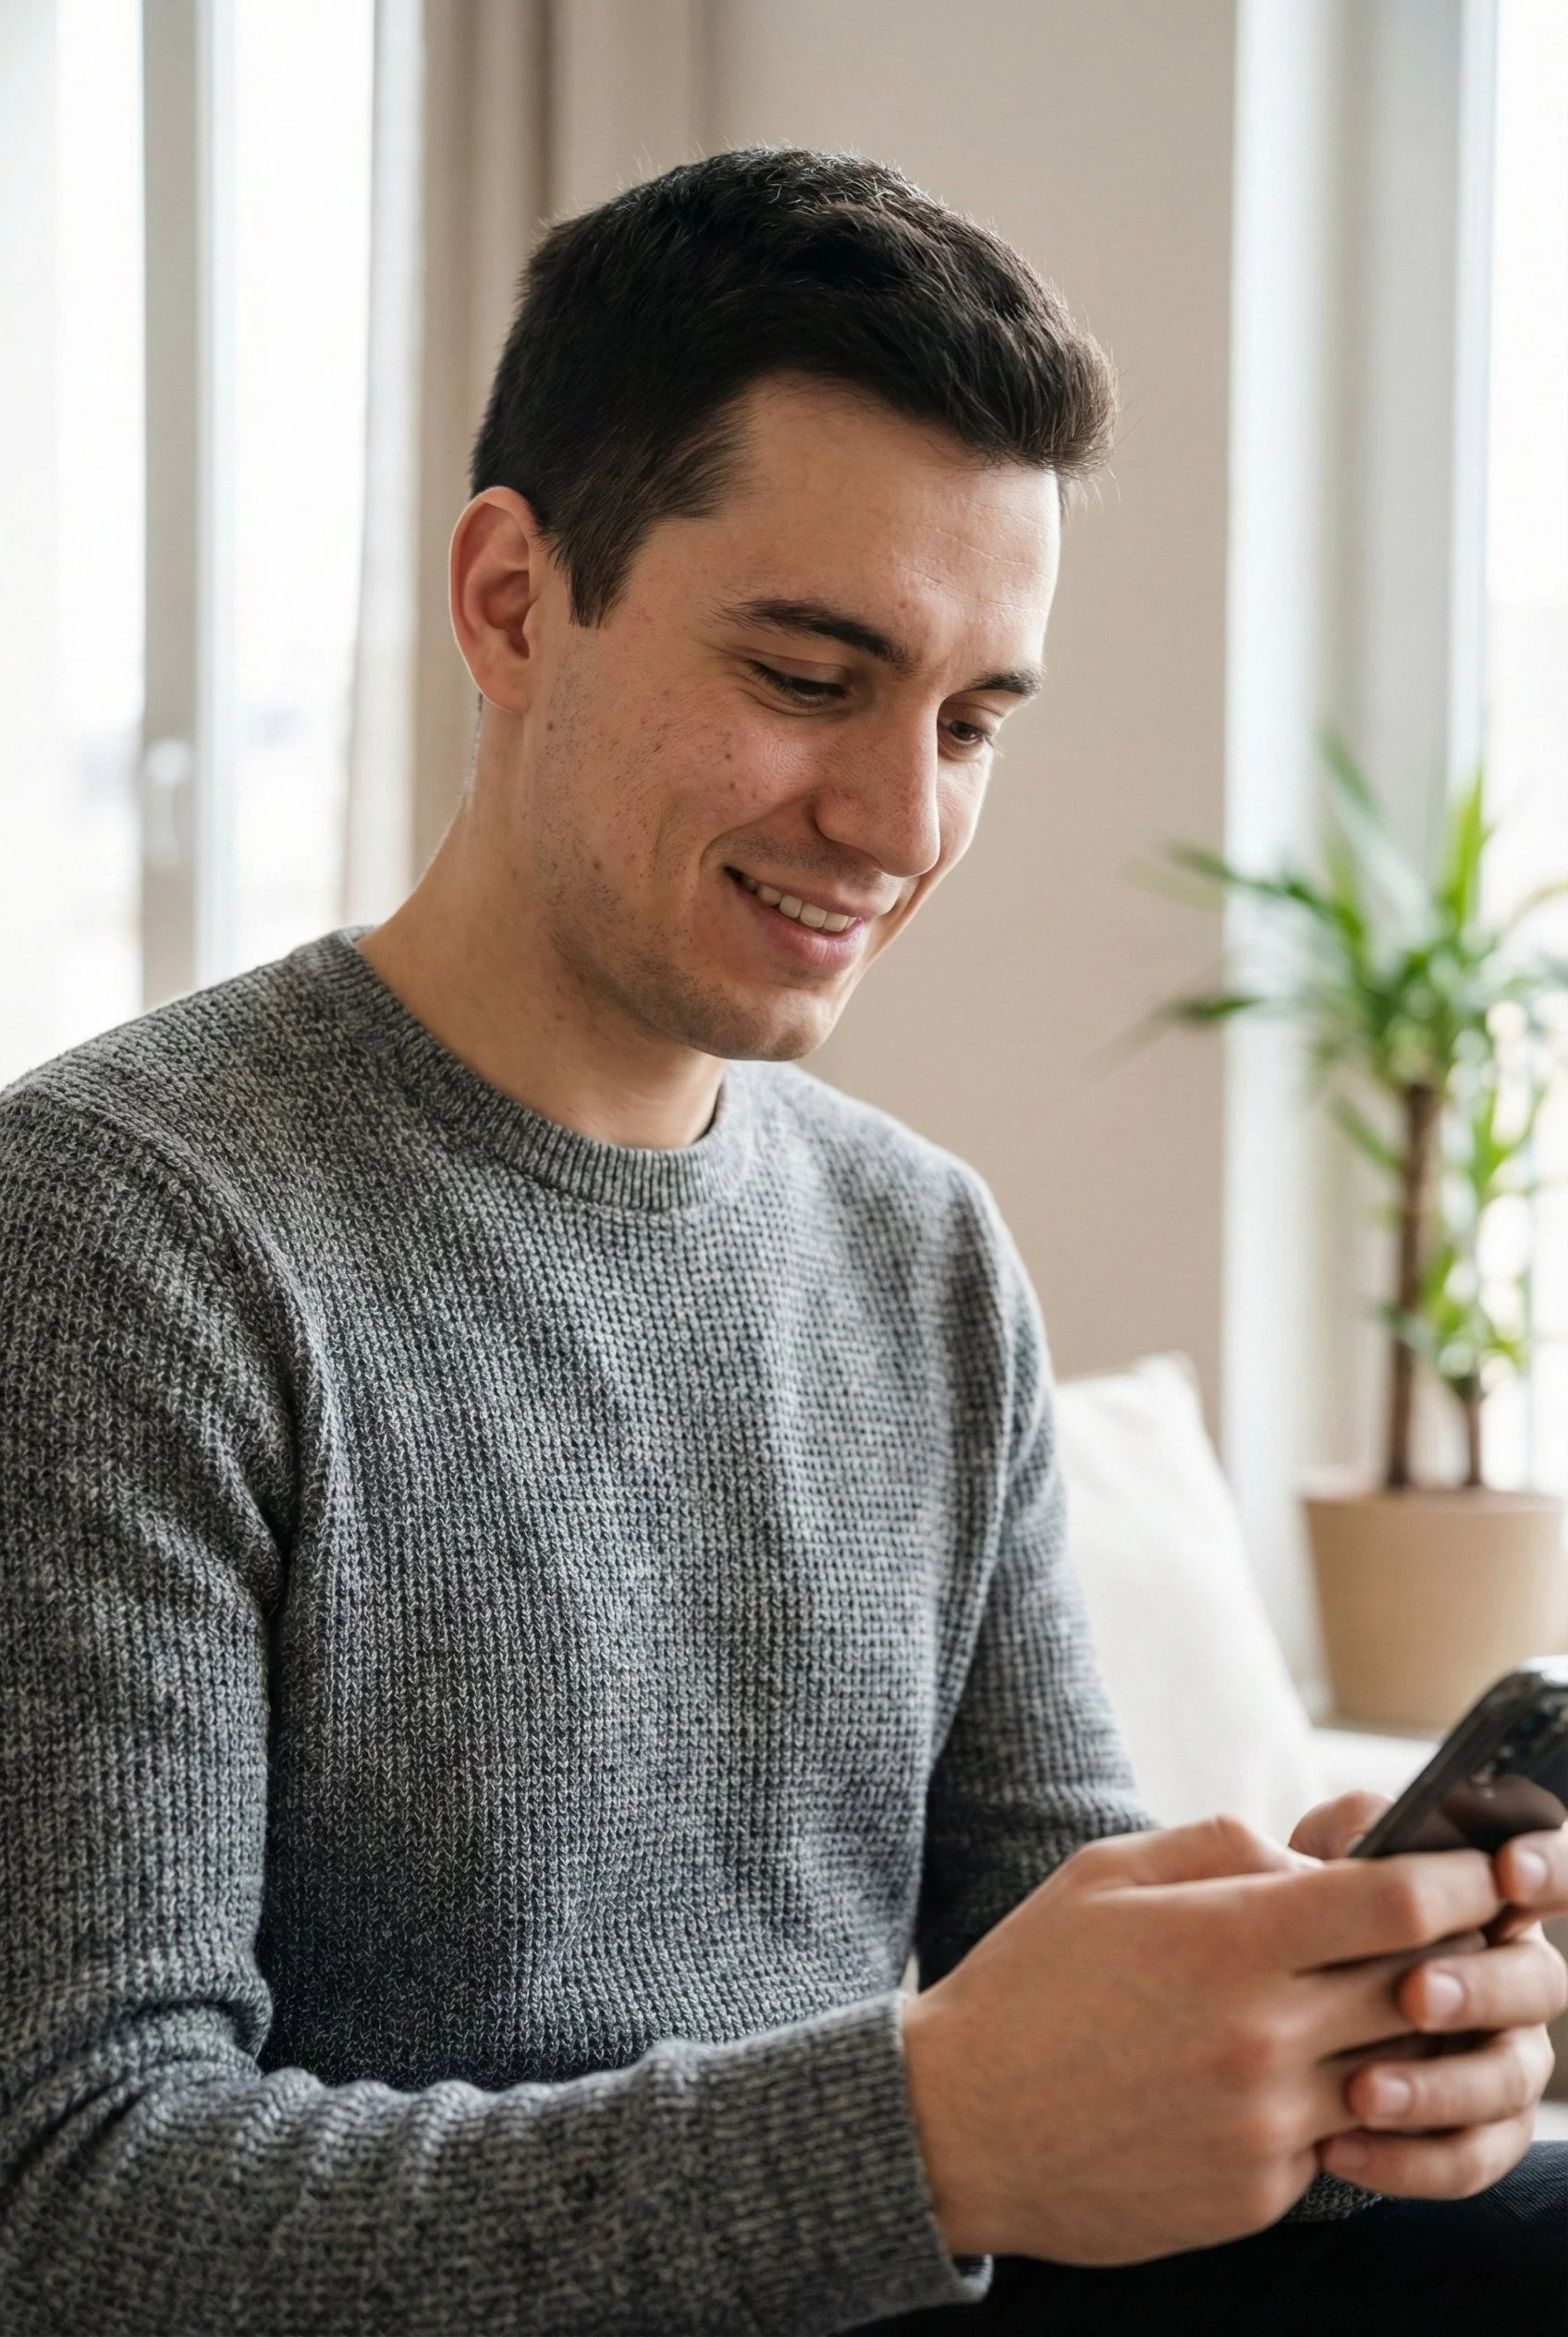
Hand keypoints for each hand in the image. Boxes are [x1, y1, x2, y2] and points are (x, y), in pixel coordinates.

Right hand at [901, 1816, 1509, 2264]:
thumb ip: (1225, 1847)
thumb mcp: (1108, 1873)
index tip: (1487, 1869)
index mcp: (1227, 1942)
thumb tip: (1319, 1861)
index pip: (1398, 1906)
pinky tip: (1271, 2078)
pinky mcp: (1258, 2196)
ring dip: (1397, 2036)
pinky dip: (1328, 2103)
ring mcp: (1266, 2126)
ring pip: (1392, 2073)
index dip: (1461, 1881)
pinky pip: (1334, 2139)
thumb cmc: (1030, 1982)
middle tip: (1457, 1934)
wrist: (957, 2128)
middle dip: (1452, 1956)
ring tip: (1360, 2007)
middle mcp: (1262, 2037)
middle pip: (1418, 1989)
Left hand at [1289, 1792, 1567, 2197]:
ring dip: (1440, 2088)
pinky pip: (1468, 2159)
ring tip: (1361, 2092)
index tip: (1507, 1870)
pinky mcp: (1474, 2134)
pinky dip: (1408, 2161)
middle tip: (1415, 1994)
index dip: (1546, 1868)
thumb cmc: (1289, 1916)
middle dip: (1481, 1988)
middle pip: (1538, 1984)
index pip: (1546, 1873)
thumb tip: (1376, 1834)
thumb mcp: (1310, 1862)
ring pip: (1508, 2081)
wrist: (1248, 2011)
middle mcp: (1511, 1978)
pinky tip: (1339, 2148)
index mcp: (1485, 1901)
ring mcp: (1502, 2059)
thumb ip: (1346, 1834)